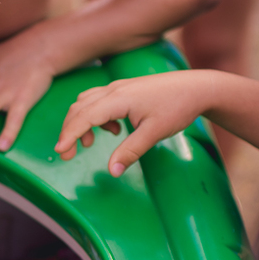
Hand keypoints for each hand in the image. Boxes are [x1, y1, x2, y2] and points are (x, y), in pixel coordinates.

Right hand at [55, 71, 211, 175]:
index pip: (84, 117)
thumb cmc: (177, 107)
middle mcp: (113, 90)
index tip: (60, 152)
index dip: (68, 135)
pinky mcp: (124, 89)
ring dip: (80, 123)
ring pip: (86, 102)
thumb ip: (130, 152)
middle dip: (69, 131)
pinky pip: (98, 100)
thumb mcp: (154, 133)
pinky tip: (113, 130)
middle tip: (67, 155)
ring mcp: (118, 87)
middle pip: (79, 108)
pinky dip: (95, 117)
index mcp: (118, 99)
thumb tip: (112, 172)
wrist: (197, 88)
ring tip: (90, 143)